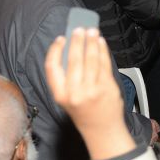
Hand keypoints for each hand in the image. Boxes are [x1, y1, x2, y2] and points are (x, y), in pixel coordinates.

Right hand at [44, 29, 134, 159]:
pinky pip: (104, 63)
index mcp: (60, 95)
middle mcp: (75, 92)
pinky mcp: (107, 87)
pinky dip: (102, 50)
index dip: (55, 50)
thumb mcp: (67, 98)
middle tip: (79, 29)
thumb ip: (67, 77)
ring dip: (91, 41)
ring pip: (91, 58)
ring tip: (92, 30)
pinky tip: (101, 42)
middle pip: (74, 59)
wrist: (102, 131)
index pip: (52, 67)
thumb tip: (71, 48)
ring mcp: (92, 89)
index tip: (61, 38)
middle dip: (77, 41)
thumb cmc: (83, 112)